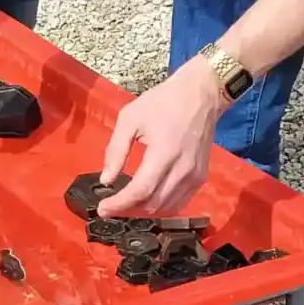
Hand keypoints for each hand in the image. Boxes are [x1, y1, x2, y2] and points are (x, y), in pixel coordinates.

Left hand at [96, 57, 228, 217]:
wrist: (201, 93)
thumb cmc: (163, 102)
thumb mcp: (130, 118)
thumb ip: (116, 150)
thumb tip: (106, 180)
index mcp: (164, 153)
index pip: (141, 191)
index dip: (120, 204)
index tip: (102, 209)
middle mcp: (183, 169)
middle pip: (153, 204)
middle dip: (128, 210)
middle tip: (109, 206)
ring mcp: (195, 175)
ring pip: (167, 207)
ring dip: (144, 211)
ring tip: (125, 205)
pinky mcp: (201, 177)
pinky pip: (180, 202)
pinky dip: (161, 206)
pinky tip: (147, 200)